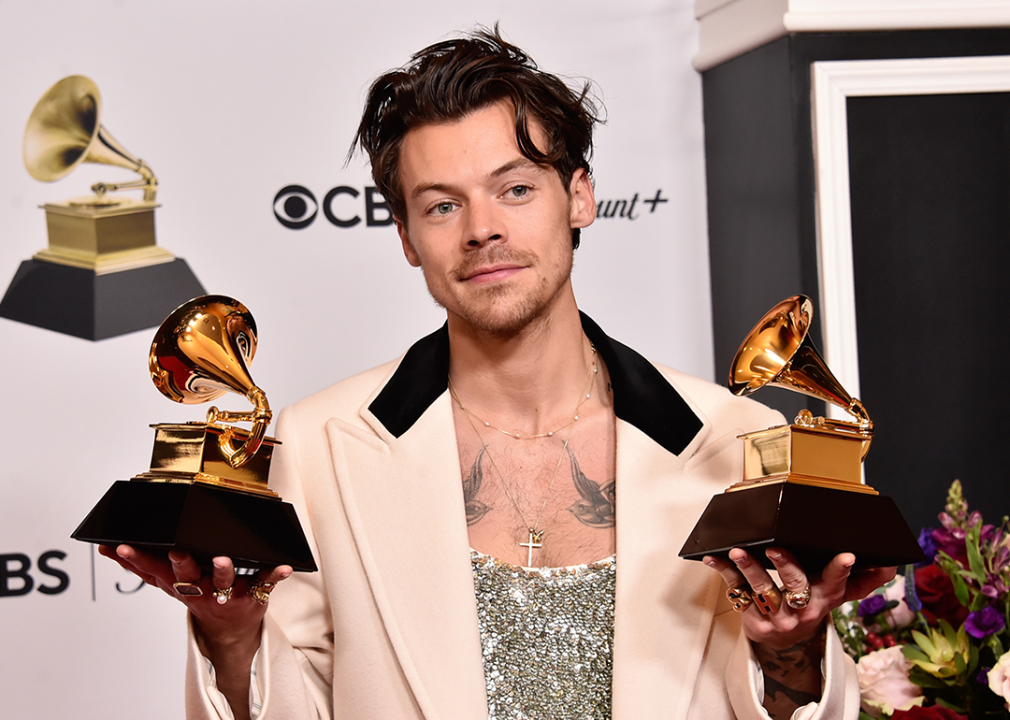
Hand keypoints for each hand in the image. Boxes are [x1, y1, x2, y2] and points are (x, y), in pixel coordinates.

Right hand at [97, 544, 291, 646]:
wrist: (231, 630)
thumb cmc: (199, 595)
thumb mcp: (169, 585)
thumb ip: (143, 567)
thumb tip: (108, 548)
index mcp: (179, 584)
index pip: (153, 572)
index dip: (137, 560)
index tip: (123, 546)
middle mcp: (200, 591)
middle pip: (187, 578)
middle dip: (181, 565)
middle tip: (176, 551)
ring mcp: (226, 595)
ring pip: (223, 583)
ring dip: (223, 571)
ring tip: (223, 559)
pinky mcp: (252, 597)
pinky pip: (266, 584)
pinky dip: (275, 575)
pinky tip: (284, 566)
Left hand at [705, 547, 894, 648]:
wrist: (786, 642)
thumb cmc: (811, 604)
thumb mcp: (835, 595)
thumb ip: (861, 580)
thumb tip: (891, 565)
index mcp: (825, 599)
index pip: (836, 584)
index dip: (840, 570)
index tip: (846, 555)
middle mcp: (803, 610)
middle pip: (796, 586)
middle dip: (786, 565)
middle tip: (775, 547)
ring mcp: (777, 618)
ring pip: (763, 590)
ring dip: (749, 568)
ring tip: (738, 550)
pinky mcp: (753, 621)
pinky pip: (737, 592)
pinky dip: (724, 573)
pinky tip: (714, 558)